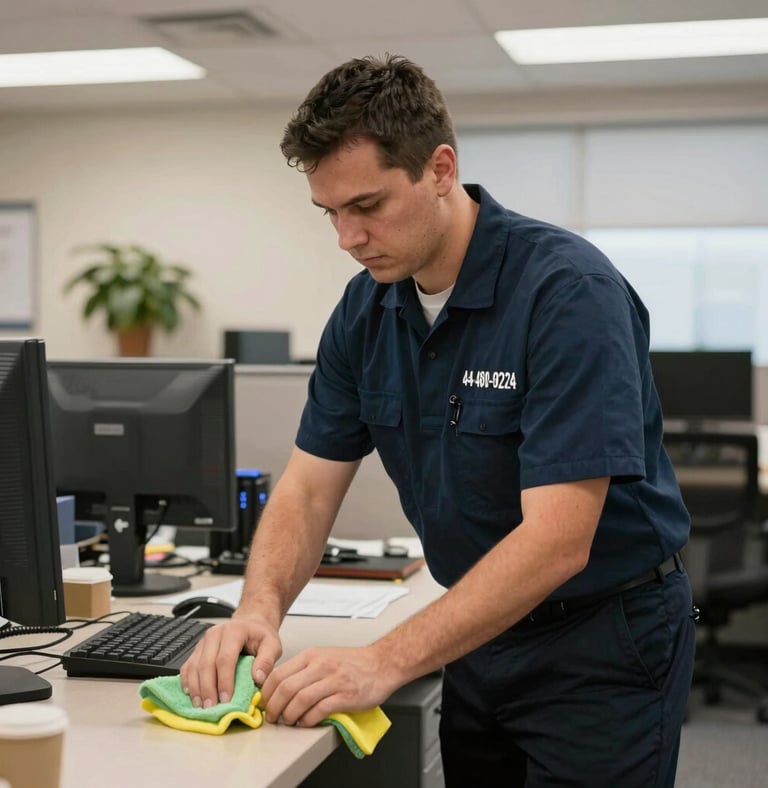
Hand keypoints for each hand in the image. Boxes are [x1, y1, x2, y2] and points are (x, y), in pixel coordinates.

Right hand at [179, 615, 281, 708]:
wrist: (250, 624)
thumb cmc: (260, 636)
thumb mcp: (272, 644)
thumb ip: (267, 660)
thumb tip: (258, 679)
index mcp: (234, 631)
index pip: (225, 658)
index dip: (224, 681)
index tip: (226, 700)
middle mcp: (215, 634)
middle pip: (206, 664)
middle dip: (208, 688)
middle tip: (210, 708)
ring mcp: (203, 642)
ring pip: (194, 666)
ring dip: (196, 688)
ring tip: (200, 706)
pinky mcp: (197, 650)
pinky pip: (187, 666)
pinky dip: (187, 682)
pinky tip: (191, 694)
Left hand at [260, 645, 395, 727]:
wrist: (382, 663)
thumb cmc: (353, 662)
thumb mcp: (324, 656)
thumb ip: (304, 669)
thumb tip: (280, 688)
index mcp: (312, 655)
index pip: (279, 674)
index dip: (267, 693)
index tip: (265, 704)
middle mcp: (320, 665)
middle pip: (286, 688)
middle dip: (274, 707)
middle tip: (272, 718)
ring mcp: (333, 680)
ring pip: (300, 700)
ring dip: (289, 716)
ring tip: (288, 722)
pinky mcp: (345, 695)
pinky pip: (319, 710)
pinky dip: (308, 720)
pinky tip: (307, 723)